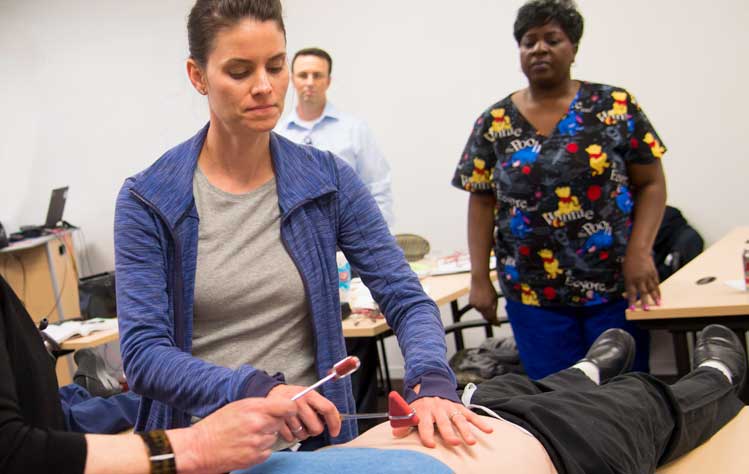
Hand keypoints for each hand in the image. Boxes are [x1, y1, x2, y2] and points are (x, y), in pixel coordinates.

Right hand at [179, 397, 295, 472]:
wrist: (198, 448)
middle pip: (280, 422)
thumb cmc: (216, 426)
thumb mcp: (237, 407)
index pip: (288, 407)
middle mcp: (258, 424)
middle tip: (255, 425)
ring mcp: (257, 442)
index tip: (288, 411)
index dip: (290, 409)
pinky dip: (260, 450)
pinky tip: (245, 446)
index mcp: (254, 408)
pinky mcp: (255, 457)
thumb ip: (259, 406)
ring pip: (273, 438)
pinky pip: (267, 451)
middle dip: (272, 423)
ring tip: (246, 436)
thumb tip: (279, 406)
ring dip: (264, 437)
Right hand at [267, 384, 340, 441]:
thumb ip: (320, 406)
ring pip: (303, 435)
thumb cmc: (295, 397)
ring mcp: (287, 412)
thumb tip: (334, 423)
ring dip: (302, 433)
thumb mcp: (308, 395)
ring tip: (296, 423)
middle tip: (309, 424)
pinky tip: (288, 426)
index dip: (334, 422)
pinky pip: (291, 438)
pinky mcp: (277, 422)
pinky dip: (291, 436)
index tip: (335, 432)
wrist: (273, 394)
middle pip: (316, 428)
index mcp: (309, 394)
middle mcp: (299, 401)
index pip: (328, 408)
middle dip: (314, 430)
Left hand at [392, 388, 492, 447]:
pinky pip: (471, 415)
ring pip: (458, 420)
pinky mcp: (459, 408)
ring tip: (471, 442)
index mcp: (424, 412)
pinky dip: (480, 422)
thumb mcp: (409, 411)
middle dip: (449, 433)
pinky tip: (488, 430)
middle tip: (455, 443)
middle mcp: (438, 410)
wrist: (430, 387)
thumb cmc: (419, 405)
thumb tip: (396, 433)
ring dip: (466, 431)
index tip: (430, 445)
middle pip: (443, 423)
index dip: (427, 434)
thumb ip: (403, 423)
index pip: (425, 424)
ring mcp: (450, 408)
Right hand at [469, 277, 498, 321]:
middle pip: (486, 317)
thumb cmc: (489, 288)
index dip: (495, 322)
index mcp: (488, 306)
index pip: (492, 318)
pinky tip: (481, 300)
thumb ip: (494, 307)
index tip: (498, 325)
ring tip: (487, 303)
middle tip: (495, 320)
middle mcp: (481, 307)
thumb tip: (494, 315)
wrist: (479, 280)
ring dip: (485, 310)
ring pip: (481, 312)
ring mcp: (475, 305)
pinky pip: (476, 307)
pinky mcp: (471, 302)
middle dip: (490, 319)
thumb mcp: (495, 298)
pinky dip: (479, 306)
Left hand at [623, 249, 659, 309]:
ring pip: (652, 289)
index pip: (631, 293)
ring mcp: (647, 276)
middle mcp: (639, 279)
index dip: (632, 302)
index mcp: (630, 279)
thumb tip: (627, 294)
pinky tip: (660, 296)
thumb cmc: (629, 262)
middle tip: (647, 309)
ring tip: (658, 304)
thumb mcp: (625, 273)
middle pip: (643, 292)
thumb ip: (628, 284)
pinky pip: (656, 283)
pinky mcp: (653, 273)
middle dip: (645, 302)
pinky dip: (658, 290)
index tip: (632, 309)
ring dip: (655, 297)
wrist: (638, 251)